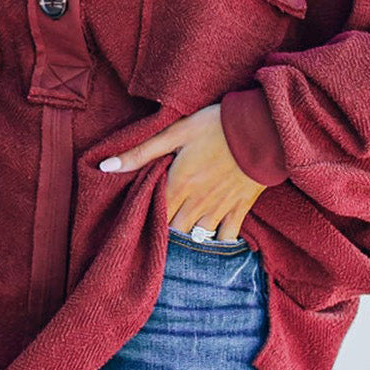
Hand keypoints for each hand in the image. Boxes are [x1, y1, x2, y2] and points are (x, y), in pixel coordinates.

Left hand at [98, 103, 266, 241]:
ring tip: (180, 238)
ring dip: (188, 238)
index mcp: (178, 185)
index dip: (144, 220)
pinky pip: (227, 238)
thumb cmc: (216, 126)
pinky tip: (211, 240)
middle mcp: (197, 203)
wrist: (263, 128)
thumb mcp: (176, 132)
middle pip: (173, 231)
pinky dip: (218, 243)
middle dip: (164, 233)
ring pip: (197, 237)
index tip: (137, 220)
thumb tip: (106, 166)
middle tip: (157, 230)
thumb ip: (141, 152)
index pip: (152, 215)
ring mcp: (220, 209)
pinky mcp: (240, 209)